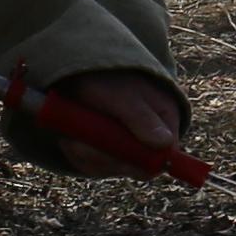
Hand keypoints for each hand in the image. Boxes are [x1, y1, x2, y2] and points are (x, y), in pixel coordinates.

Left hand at [7, 67, 188, 174]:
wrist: (79, 68)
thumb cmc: (104, 76)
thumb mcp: (122, 95)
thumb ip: (140, 118)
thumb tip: (165, 144)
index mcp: (166, 119)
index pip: (164, 156)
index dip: (140, 162)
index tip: (112, 157)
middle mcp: (151, 136)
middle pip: (135, 167)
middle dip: (103, 157)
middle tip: (77, 142)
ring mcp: (129, 143)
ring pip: (111, 167)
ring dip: (86, 155)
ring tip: (70, 133)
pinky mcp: (109, 149)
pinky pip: (96, 165)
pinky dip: (79, 154)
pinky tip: (69, 138)